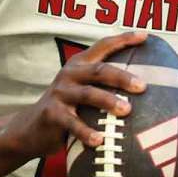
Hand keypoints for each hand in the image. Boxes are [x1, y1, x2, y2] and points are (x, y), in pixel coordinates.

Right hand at [5, 31, 148, 157]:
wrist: (31, 127)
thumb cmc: (68, 107)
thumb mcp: (82, 89)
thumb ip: (104, 85)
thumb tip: (146, 87)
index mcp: (80, 64)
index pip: (103, 46)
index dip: (123, 39)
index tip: (145, 35)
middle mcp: (70, 74)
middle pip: (99, 71)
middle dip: (122, 77)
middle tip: (142, 86)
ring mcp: (60, 93)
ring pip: (88, 94)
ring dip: (108, 101)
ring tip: (127, 110)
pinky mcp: (52, 114)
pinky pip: (72, 123)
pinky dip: (87, 132)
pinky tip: (100, 140)